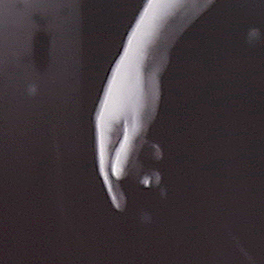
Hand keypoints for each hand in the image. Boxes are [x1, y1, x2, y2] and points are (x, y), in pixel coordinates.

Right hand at [93, 46, 164, 210]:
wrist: (145, 57)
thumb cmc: (140, 90)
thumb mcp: (138, 126)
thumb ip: (128, 151)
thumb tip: (118, 174)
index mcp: (105, 131)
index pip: (106, 167)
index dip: (114, 188)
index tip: (122, 205)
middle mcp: (107, 125)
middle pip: (118, 157)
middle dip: (135, 172)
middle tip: (155, 181)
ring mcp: (117, 116)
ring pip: (127, 145)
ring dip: (142, 157)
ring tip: (159, 161)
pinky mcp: (128, 108)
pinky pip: (133, 134)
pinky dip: (144, 142)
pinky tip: (156, 147)